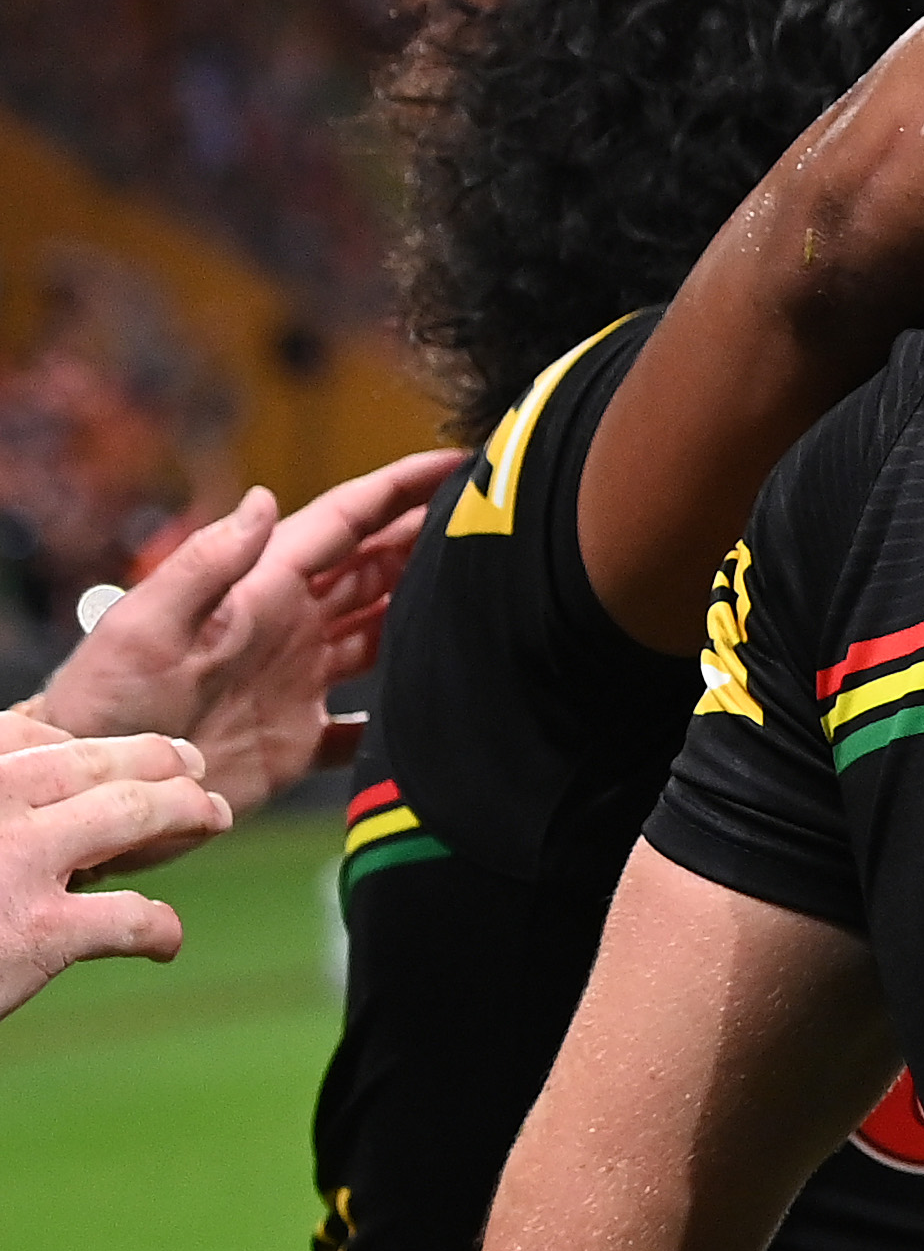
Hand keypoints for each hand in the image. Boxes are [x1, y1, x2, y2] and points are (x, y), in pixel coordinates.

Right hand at [0, 732, 231, 1017]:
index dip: (87, 743)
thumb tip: (27, 760)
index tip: (117, 752)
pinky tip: (164, 941)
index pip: (33, 736)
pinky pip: (133, 918)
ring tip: (212, 816)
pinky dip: (160, 928)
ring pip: (133, 815)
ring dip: (184, 811)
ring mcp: (16, 860)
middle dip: (156, 759)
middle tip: (190, 765)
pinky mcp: (41, 930)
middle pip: (96, 763)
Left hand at [35, 451, 459, 811]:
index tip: (458, 464)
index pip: (341, 525)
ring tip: (494, 594)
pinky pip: (369, 719)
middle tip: (499, 522)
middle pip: (374, 569)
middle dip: (430, 538)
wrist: (97, 785)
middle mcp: (288, 628)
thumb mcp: (146, 625)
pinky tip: (448, 702)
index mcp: (259, 592)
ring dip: (429, 610)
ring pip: (382, 631)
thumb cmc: (106, 702)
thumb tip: (264, 498)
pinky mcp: (302, 739)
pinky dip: (407, 709)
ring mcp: (299, 682)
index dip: (398, 490)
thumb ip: (205, 564)